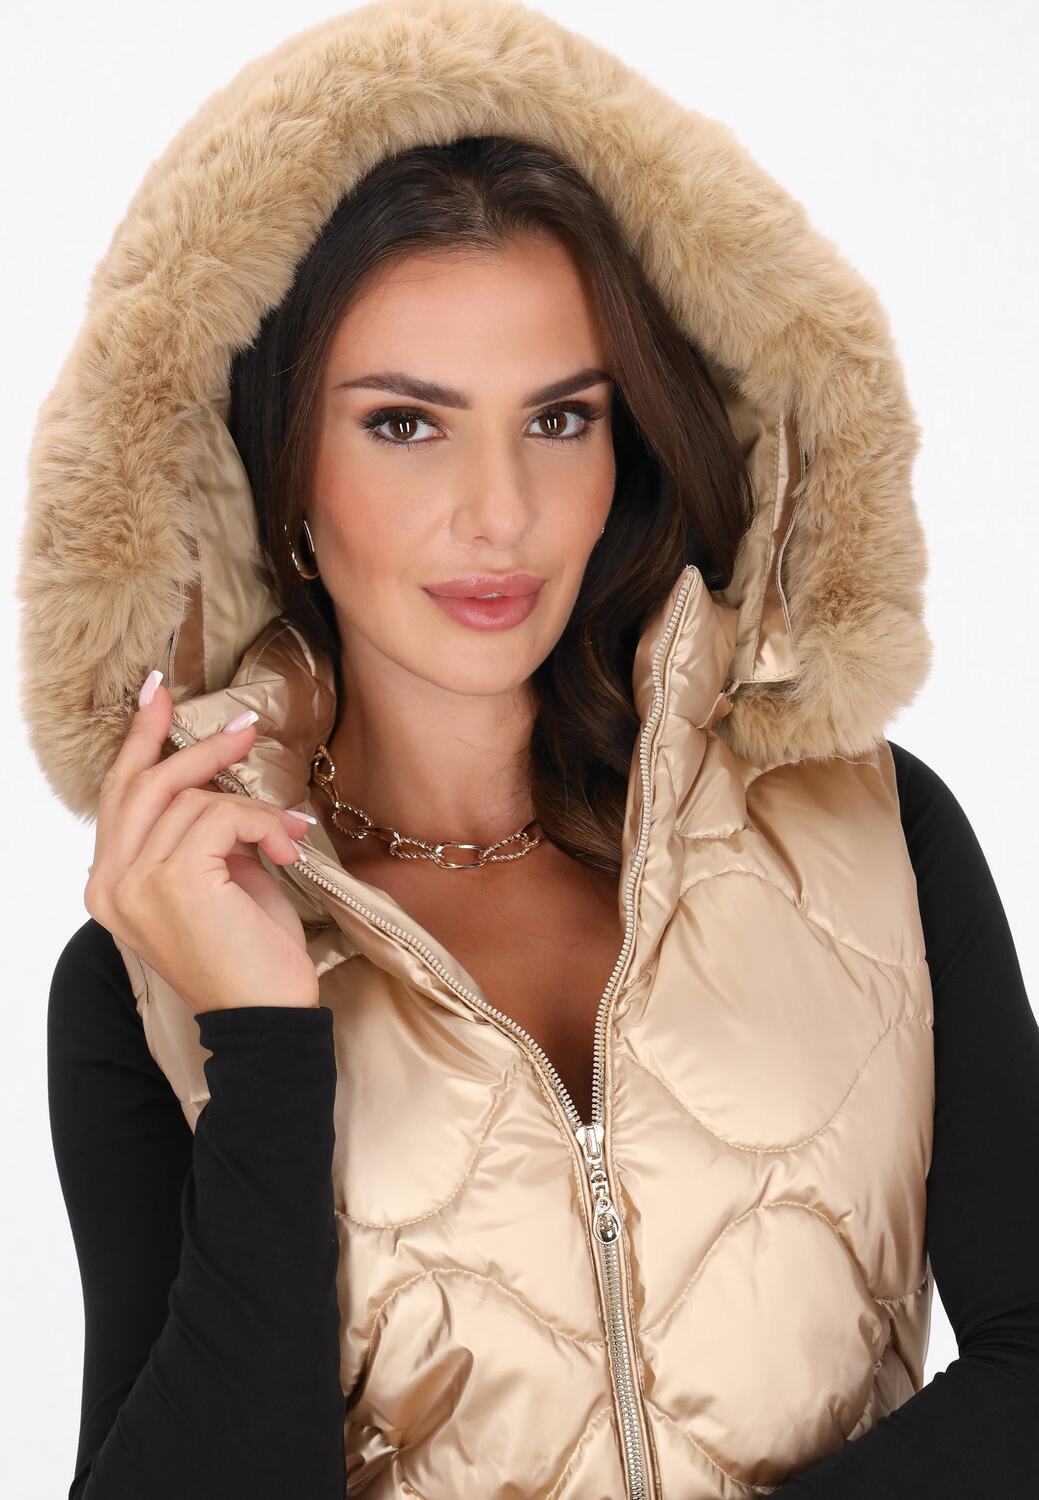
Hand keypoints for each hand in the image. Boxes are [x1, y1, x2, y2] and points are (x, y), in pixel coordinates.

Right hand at [85, 669, 320, 1013]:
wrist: (268, 1016)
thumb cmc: (248, 953)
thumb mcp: (218, 879)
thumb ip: (201, 833)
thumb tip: (217, 777)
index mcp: (111, 885)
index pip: (118, 796)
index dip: (139, 741)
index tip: (157, 694)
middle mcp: (111, 883)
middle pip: (146, 784)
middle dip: (198, 748)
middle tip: (244, 730)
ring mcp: (137, 883)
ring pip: (193, 799)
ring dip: (251, 805)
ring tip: (287, 829)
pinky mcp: (175, 881)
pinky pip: (222, 816)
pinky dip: (262, 821)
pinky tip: (286, 847)